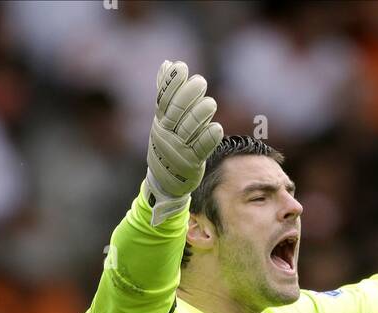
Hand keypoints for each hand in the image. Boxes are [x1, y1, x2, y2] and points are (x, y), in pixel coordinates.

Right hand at [145, 59, 222, 225]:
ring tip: (211, 103)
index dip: (172, 83)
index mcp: (161, 121)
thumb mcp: (163, 120)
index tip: (182, 67)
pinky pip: (200, 150)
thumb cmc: (169, 144)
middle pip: (176, 112)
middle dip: (188, 95)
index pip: (164, 99)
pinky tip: (216, 129)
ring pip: (189, 130)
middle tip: (201, 82)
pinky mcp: (192, 164)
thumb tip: (167, 64)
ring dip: (199, 116)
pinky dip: (208, 139)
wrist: (165, 183)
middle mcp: (168, 134)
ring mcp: (179, 150)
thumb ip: (166, 94)